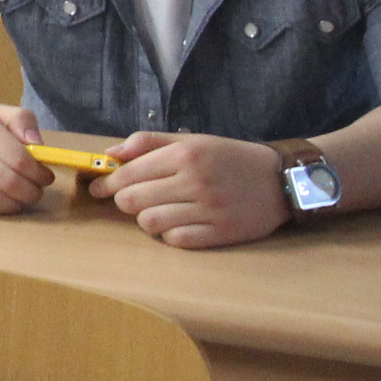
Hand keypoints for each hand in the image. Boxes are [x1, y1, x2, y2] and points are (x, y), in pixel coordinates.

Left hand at [103, 131, 289, 247]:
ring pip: (150, 223)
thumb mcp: (192, 140)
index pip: (128, 174)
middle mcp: (196, 181)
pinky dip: (170, 234)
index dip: (106, 183)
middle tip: (131, 200)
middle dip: (124, 201)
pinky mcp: (221, 233)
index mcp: (185, 155)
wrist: (282, 180)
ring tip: (158, 211)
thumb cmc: (230, 158)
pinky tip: (178, 224)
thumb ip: (149, 142)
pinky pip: (176, 240)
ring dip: (146, 219)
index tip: (98, 188)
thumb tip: (111, 153)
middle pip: (132, 201)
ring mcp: (210, 209)